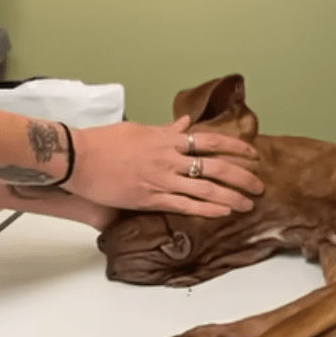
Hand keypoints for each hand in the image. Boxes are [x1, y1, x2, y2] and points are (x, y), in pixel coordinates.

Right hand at [60, 116, 265, 217]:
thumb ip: (165, 129)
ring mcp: (160, 180)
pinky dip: (206, 210)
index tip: (253, 154)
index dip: (236, 147)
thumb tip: (185, 123)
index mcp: (167, 140)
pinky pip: (184, 206)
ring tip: (249, 205)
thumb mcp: (138, 129)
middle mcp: (169, 159)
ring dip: (231, 197)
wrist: (76, 158)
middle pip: (216, 167)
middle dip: (242, 177)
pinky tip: (223, 213)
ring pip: (205, 189)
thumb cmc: (102, 142)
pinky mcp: (149, 198)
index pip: (211, 141)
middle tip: (259, 185)